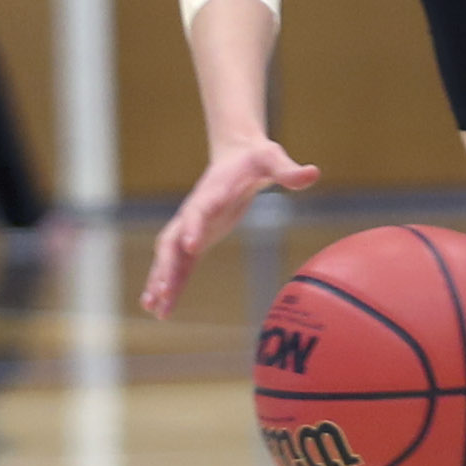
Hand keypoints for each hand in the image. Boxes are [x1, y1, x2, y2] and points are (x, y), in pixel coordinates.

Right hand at [141, 137, 319, 317]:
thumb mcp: (272, 159)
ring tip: (152, 309)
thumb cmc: (257, 158)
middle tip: (163, 292)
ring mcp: (192, 227)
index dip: (194, 227)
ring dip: (160, 281)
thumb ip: (288, 170)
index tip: (191, 246)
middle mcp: (195, 211)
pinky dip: (171, 285)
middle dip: (166, 266)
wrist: (237, 156)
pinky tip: (160, 309)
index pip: (198, 211)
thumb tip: (313, 173)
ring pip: (170, 256)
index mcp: (212, 192)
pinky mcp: (197, 240)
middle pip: (173, 240)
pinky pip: (180, 265)